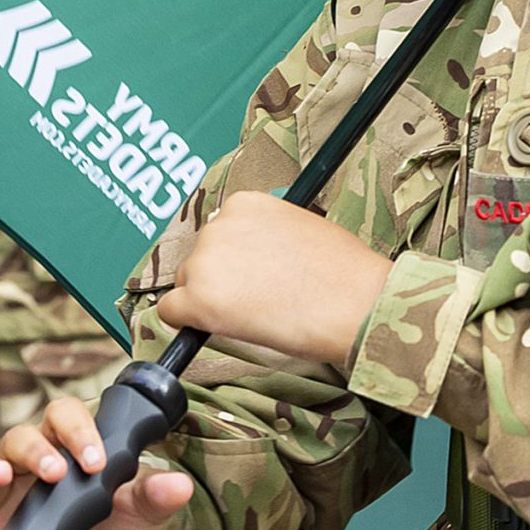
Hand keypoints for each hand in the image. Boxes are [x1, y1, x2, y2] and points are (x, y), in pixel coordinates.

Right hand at [0, 391, 193, 529]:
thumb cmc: (119, 529)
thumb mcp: (141, 514)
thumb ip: (156, 497)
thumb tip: (180, 486)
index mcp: (70, 447)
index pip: (65, 419)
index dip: (78, 431)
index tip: (97, 461)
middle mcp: (32, 464)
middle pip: (21, 438)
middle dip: (36, 450)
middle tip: (57, 473)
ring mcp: (6, 497)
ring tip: (1, 478)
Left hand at [157, 192, 390, 374]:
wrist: (357, 303)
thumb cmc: (343, 271)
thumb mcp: (301, 228)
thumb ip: (265, 234)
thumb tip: (247, 258)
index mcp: (245, 203)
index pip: (220, 232)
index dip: (237, 258)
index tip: (256, 272)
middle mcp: (219, 225)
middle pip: (201, 258)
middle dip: (222, 278)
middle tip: (260, 297)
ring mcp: (206, 261)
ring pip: (188, 285)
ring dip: (210, 300)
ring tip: (257, 312)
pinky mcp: (199, 300)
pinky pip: (171, 313)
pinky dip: (189, 323)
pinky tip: (220, 327)